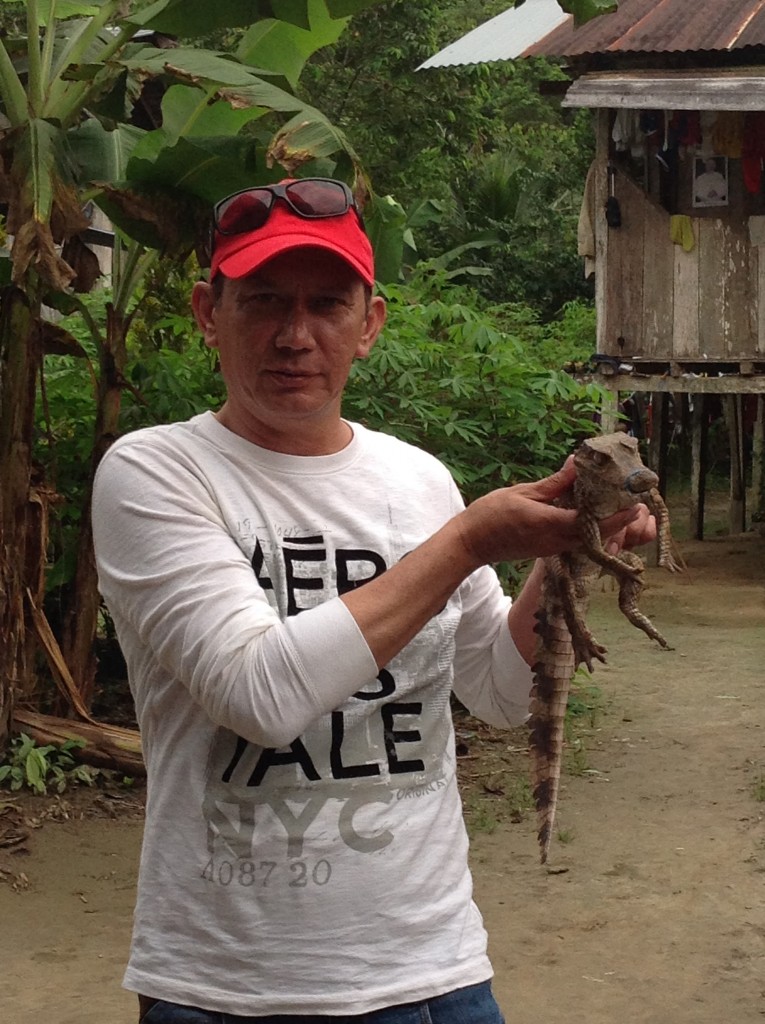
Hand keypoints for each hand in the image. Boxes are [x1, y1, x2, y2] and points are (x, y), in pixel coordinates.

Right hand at [457, 457, 657, 566]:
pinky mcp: (549, 550)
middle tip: (637, 505)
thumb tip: (577, 463)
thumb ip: (554, 483)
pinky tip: (595, 517)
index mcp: (549, 524)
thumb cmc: (491, 514)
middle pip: (596, 535)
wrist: (472, 543)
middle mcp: (556, 541)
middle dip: (619, 522)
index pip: (591, 521)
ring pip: (589, 541)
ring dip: (607, 527)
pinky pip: (577, 542)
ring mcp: (553, 548)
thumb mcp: (523, 492)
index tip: (635, 503)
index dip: (616, 515)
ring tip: (622, 509)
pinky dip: (591, 531)